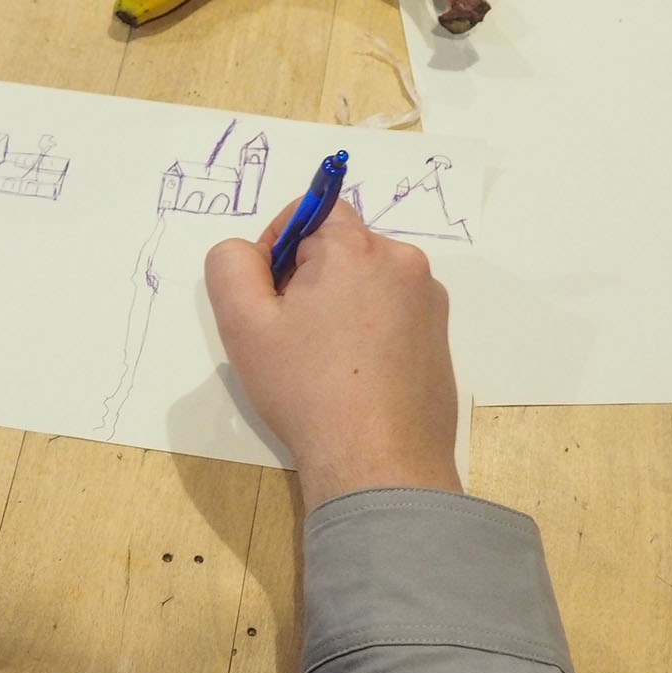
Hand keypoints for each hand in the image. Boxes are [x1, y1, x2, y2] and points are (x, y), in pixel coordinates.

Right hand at [205, 197, 461, 509]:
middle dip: (309, 279)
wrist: (379, 463)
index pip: (312, 209)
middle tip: (291, 337)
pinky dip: (369, 332)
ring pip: (367, 282)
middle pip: (341, 247)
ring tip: (323, 363)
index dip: (278, 245)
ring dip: (339, 305)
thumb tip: (246, 251)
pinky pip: (394, 314)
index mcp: (357, 248)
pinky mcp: (440, 338)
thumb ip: (231, 266)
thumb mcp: (244, 325)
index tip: (270, 297)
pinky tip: (354, 377)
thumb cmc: (308, 391)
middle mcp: (403, 263)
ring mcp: (429, 302)